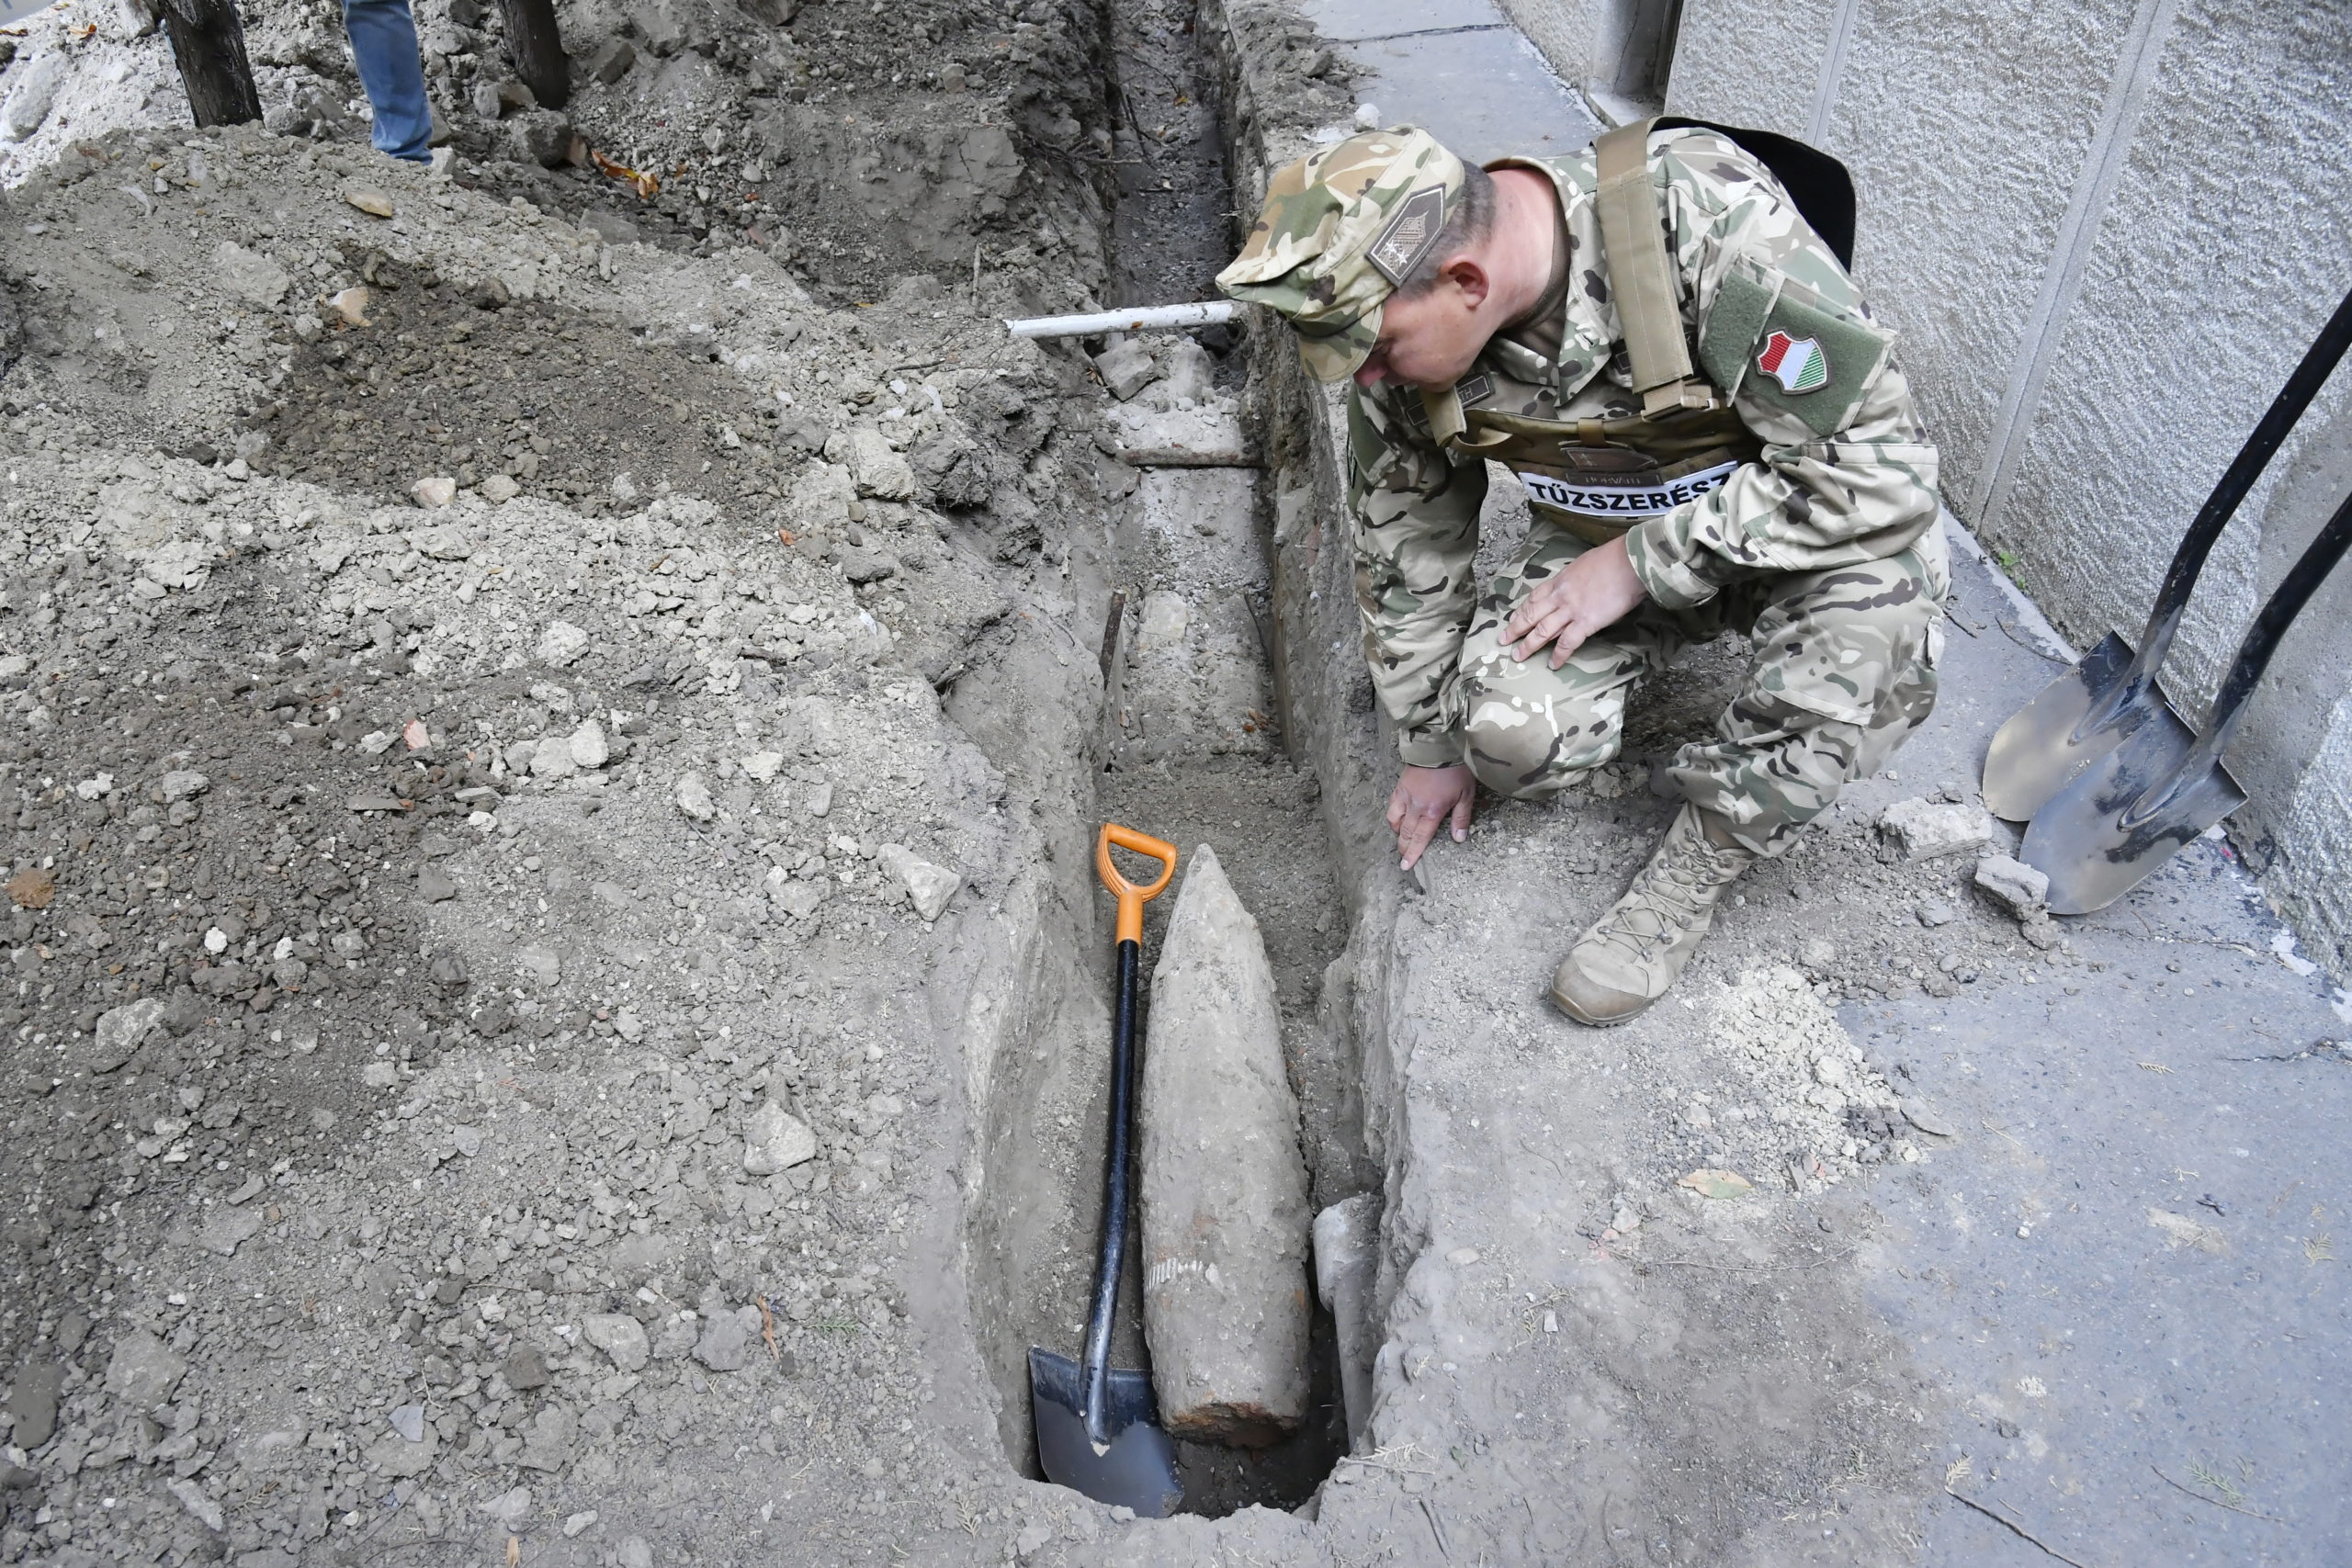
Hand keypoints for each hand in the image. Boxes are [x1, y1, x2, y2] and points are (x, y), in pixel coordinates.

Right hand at [1386, 764, 1475, 870]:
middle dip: (1403, 848)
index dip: (1413, 854)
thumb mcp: (1466, 795)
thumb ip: (1461, 818)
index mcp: (1432, 812)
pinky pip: (1392, 807)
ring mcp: (1405, 797)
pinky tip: (1397, 819)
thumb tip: (1459, 838)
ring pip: (1395, 821)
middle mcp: (1415, 807)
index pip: (1420, 839)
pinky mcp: (1400, 788)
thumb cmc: (1455, 770)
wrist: (1437, 747)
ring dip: (1397, 833)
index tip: (1406, 866)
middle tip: (1403, 858)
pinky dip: (1393, 817)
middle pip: (1405, 834)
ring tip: (1402, 839)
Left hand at [1502, 535, 1646, 667]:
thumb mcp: (1585, 564)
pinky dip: (1558, 655)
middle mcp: (1560, 596)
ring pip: (1541, 631)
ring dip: (1528, 645)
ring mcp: (1571, 610)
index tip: (1512, 618)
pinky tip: (1552, 665)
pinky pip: (1567, 643)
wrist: (1628, 562)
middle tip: (1503, 640)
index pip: (1534, 598)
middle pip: (1531, 615)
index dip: (1521, 610)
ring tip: (1518, 656)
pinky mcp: (1585, 623)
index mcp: (1560, 580)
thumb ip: (1576, 577)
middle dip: (1515, 629)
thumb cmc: (1613, 559)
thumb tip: (1578, 583)